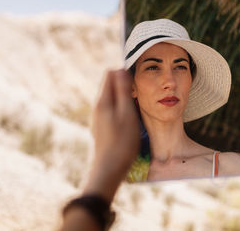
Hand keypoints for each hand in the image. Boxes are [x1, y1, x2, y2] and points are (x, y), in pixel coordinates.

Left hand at [85, 69, 139, 199]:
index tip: (138, 83)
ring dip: (126, 99)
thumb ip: (123, 91)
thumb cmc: (122, 141)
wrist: (109, 169)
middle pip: (111, 86)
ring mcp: (100, 118)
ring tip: (137, 110)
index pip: (110, 73)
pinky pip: (114, 111)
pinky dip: (123, 110)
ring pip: (114, 99)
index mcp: (103, 100)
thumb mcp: (127, 113)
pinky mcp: (103, 127)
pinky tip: (132, 122)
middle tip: (141, 96)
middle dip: (126, 86)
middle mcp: (98, 107)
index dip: (125, 73)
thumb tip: (120, 70)